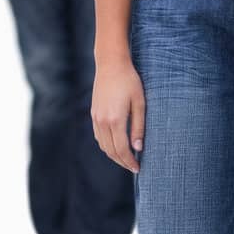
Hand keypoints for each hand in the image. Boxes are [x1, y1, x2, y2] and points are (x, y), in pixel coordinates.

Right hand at [91, 56, 145, 173]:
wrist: (111, 65)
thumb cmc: (129, 81)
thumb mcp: (140, 103)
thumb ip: (139, 127)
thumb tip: (138, 148)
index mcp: (116, 120)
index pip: (122, 149)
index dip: (130, 162)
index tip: (138, 168)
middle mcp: (103, 121)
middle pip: (111, 151)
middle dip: (122, 161)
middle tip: (133, 167)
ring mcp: (96, 118)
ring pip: (103, 145)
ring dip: (114, 155)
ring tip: (126, 158)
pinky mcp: (94, 113)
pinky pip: (98, 136)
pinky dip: (106, 145)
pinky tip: (116, 144)